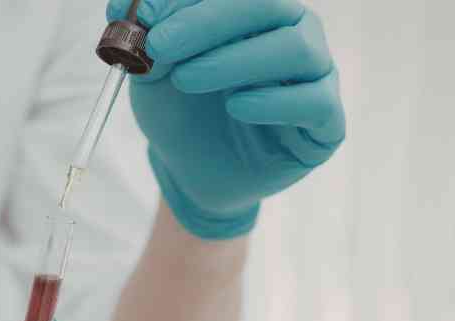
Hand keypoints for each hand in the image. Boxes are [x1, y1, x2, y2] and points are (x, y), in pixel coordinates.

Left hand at [108, 0, 345, 238]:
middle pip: (269, 5)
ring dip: (235, 61)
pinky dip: (273, 102)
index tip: (144, 16)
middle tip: (160, 45)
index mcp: (256, 11)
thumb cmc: (179, 111)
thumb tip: (129, 6)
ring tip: (188, 80)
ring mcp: (316, 75)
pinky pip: (315, 101)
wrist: (191, 170)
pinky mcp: (326, 123)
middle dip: (208, 22)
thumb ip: (146, 40)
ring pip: (297, 48)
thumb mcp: (152, 74)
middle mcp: (293, 32)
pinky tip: (236, 108)